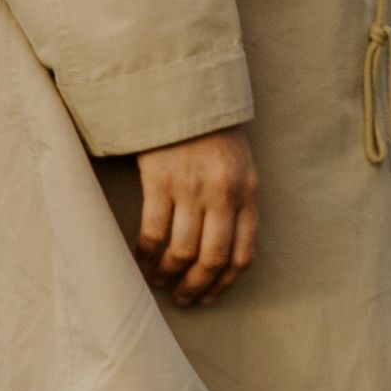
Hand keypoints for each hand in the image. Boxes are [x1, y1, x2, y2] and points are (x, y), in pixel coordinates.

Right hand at [126, 128, 259, 299]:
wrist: (185, 92)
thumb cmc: (213, 133)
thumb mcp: (240, 165)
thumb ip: (238, 201)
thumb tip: (227, 249)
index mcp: (248, 192)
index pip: (243, 253)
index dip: (225, 282)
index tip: (210, 296)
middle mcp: (223, 194)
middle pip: (213, 258)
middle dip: (197, 286)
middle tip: (184, 298)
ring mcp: (192, 188)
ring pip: (182, 250)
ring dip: (169, 273)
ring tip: (160, 280)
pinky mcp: (161, 180)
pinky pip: (154, 230)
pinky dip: (146, 253)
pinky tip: (142, 260)